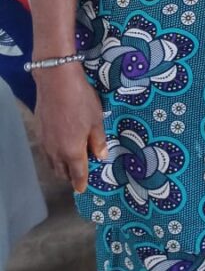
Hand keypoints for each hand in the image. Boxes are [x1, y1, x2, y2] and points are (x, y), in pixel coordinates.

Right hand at [34, 62, 107, 192]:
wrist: (56, 82)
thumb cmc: (81, 101)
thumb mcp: (96, 120)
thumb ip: (98, 141)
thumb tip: (101, 157)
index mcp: (72, 152)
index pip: (77, 174)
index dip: (80, 183)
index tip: (82, 189)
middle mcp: (55, 152)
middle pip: (61, 172)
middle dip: (70, 176)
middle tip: (79, 173)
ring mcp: (45, 142)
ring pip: (51, 163)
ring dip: (60, 167)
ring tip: (69, 163)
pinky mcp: (39, 132)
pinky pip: (46, 152)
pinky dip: (53, 155)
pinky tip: (59, 147)